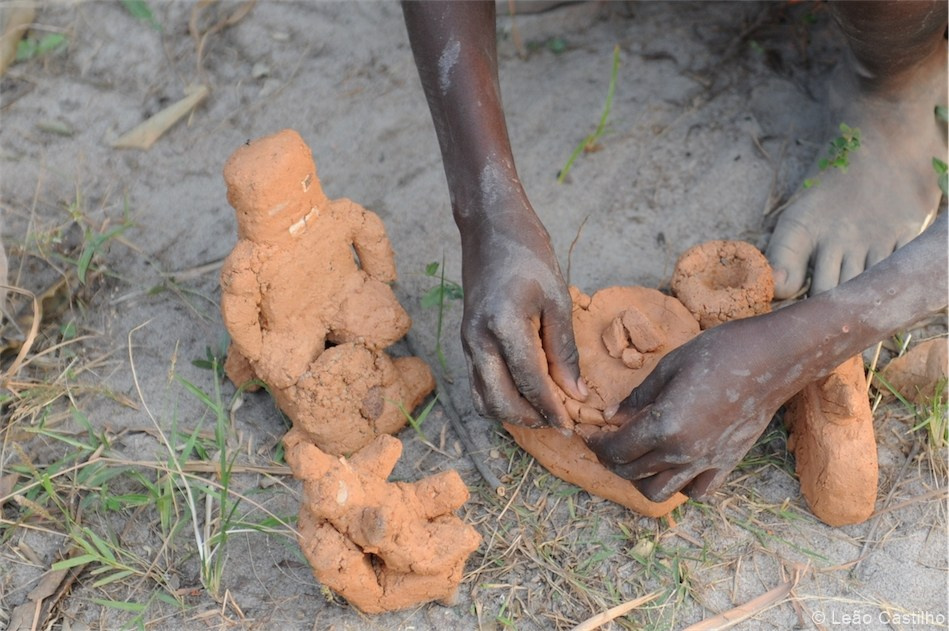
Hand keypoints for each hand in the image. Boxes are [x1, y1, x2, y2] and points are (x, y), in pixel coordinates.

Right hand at [458, 196, 585, 428]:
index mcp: (504, 325)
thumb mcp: (557, 300)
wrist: (491, 229)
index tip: (570, 426)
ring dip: (511, 414)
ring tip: (542, 413)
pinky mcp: (465, 342)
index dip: (552, 408)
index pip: (530, 382)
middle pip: (500, 400)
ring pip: (483, 399)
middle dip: (530, 419)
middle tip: (558, 424)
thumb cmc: (529, 256)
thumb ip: (564, 350)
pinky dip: (498, 399)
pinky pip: (477, 384)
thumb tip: (576, 392)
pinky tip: (523, 397)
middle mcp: (478, 339)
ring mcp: (467, 342)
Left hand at [587, 316, 794, 501]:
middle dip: (610, 460)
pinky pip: (697, 492)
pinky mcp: (727, 463)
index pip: (616, 449)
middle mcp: (683, 452)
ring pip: (658, 492)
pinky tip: (673, 465)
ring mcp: (707, 462)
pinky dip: (679, 487)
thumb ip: (637, 398)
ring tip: (634, 457)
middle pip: (631, 472)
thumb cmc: (718, 352)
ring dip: (639, 479)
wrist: (772, 358)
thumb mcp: (668, 367)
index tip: (588, 433)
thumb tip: (611, 416)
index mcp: (665, 425)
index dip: (596, 444)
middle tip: (604, 442)